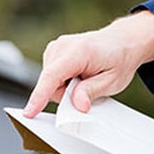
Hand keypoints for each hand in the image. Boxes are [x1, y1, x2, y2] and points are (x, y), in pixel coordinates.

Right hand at [23, 10, 153, 116]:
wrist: (123, 42)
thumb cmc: (119, 59)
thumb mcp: (113, 81)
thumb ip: (92, 92)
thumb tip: (77, 105)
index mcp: (79, 52)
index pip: (52, 76)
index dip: (40, 96)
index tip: (30, 111)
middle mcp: (63, 46)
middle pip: (50, 83)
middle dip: (67, 94)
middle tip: (89, 88)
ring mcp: (57, 46)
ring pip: (50, 81)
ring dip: (66, 87)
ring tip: (87, 78)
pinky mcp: (54, 51)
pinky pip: (52, 76)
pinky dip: (65, 80)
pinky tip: (80, 74)